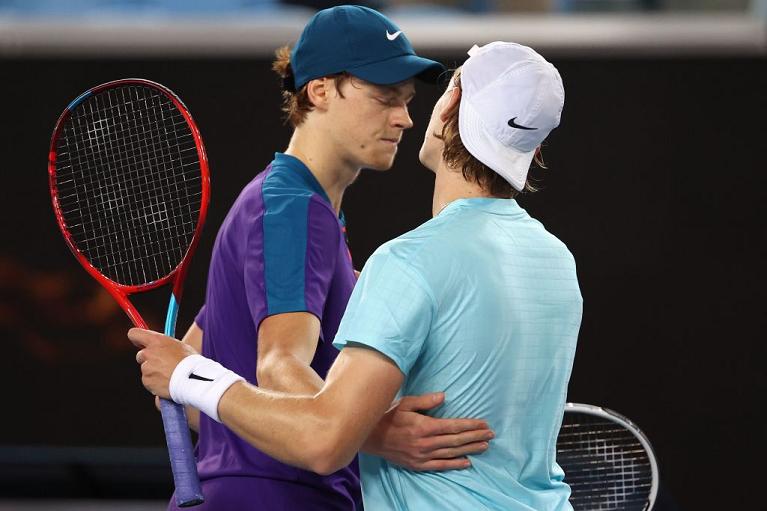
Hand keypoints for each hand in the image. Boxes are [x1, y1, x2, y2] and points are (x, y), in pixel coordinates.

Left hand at [129, 328, 195, 398]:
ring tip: (170, 375)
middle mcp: (148, 353)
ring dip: (154, 372)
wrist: (192, 379)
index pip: (134, 334)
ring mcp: (146, 368)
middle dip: (149, 359)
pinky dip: (155, 383)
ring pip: (146, 369)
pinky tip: (167, 382)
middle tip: (164, 364)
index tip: (140, 342)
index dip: (137, 339)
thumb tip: (162, 347)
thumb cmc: (190, 361)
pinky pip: (148, 381)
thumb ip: (165, 345)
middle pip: (141, 355)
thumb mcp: (180, 346)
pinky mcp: (147, 381)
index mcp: (157, 341)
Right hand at [363, 392, 493, 470]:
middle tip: (491, 434)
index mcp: (424, 426)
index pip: (453, 426)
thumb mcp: (406, 403)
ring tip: (485, 446)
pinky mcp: (419, 465)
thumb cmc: (389, 416)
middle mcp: (426, 443)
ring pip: (452, 453)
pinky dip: (455, 464)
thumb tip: (444, 396)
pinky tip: (467, 462)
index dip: (471, 425)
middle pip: (456, 440)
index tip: (484, 424)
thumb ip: (425, 401)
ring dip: (470, 449)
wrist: (372, 437)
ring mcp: (423, 456)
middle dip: (475, 436)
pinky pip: (441, 465)